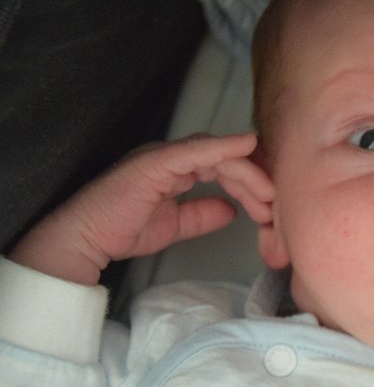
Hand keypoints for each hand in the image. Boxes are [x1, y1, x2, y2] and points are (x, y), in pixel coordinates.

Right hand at [9, 134, 274, 284]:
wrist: (84, 240)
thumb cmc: (122, 229)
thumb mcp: (175, 224)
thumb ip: (202, 214)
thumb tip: (232, 211)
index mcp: (179, 168)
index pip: (226, 167)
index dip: (252, 184)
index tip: (272, 206)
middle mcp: (174, 156)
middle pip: (229, 159)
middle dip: (256, 181)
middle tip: (277, 206)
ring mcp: (164, 155)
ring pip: (219, 155)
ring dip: (248, 174)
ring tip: (269, 195)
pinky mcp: (156, 161)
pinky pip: (196, 150)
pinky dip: (223, 146)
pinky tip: (247, 146)